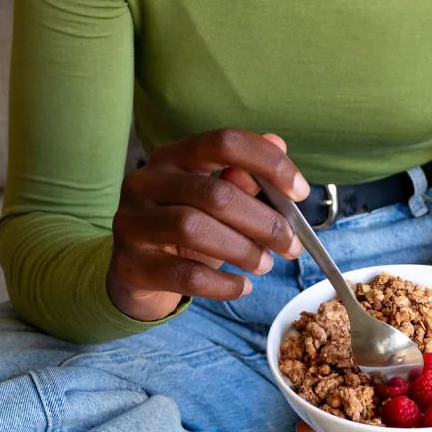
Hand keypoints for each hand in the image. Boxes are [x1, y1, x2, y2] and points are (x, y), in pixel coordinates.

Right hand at [107, 130, 308, 320]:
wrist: (136, 273)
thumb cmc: (184, 231)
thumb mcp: (214, 203)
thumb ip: (243, 176)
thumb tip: (279, 144)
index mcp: (172, 157)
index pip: (224, 143)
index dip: (268, 164)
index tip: (300, 193)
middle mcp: (145, 182)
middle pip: (215, 194)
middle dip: (264, 222)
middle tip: (291, 245)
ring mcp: (132, 223)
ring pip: (195, 229)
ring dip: (243, 250)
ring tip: (265, 264)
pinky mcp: (131, 265)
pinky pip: (185, 275)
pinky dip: (222, 285)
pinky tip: (242, 287)